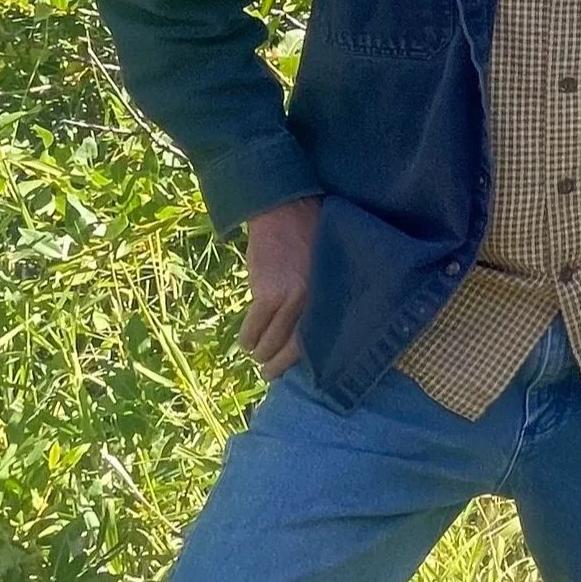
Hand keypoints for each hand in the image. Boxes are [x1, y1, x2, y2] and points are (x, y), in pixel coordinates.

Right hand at [239, 195, 321, 378]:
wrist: (285, 208)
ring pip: (273, 339)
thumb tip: (312, 325)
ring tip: (259, 359)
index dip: (309, 359)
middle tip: (272, 373)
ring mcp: (291, 296)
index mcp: (334, 294)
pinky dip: (249, 337)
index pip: (322, 338)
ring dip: (263, 353)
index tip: (303, 372)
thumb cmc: (310, 234)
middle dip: (281, 363)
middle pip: (298, 345)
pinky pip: (255, 325)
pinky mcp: (268, 291)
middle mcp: (316, 299)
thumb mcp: (327, 266)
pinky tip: (247, 344)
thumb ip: (321, 294)